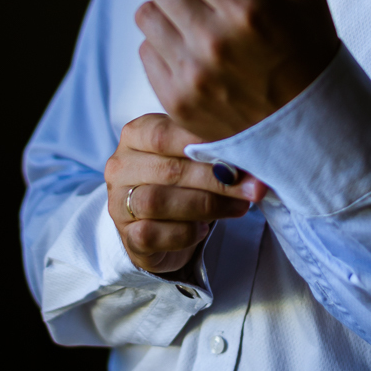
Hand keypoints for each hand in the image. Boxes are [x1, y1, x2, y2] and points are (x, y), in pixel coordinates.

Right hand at [105, 113, 266, 274]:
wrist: (160, 224)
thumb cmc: (181, 180)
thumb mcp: (191, 155)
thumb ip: (209, 150)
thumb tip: (248, 156)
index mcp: (135, 135)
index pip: (163, 134)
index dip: (201, 142)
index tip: (238, 149)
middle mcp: (121, 167)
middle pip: (168, 171)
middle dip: (216, 179)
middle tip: (252, 186)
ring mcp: (118, 202)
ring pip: (158, 202)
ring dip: (206, 205)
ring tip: (238, 207)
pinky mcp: (127, 236)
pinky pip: (152, 234)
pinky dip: (184, 233)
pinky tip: (204, 229)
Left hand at [136, 0, 338, 140]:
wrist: (314, 127)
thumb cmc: (310, 47)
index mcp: (248, 7)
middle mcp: (215, 42)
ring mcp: (193, 77)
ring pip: (145, 15)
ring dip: (166, 10)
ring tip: (196, 21)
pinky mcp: (177, 103)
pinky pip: (146, 52)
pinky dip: (164, 46)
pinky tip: (196, 54)